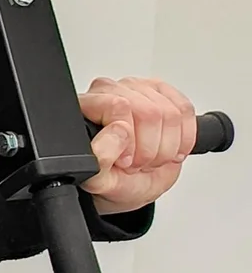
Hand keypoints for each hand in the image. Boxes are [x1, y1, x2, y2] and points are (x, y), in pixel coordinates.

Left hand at [79, 76, 197, 213]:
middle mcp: (112, 91)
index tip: (125, 161)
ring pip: (171, 113)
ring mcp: (140, 89)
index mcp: (87, 105)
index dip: (128, 139)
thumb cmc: (114, 178)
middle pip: (149, 112)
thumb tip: (118, 132)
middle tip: (138, 164)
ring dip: (166, 147)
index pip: (118, 106)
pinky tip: (170, 149)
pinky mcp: (165, 94)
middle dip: (149, 148)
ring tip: (151, 159)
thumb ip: (100, 158)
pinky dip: (184, 139)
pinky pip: (185, 111)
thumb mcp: (99, 180)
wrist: (134, 183)